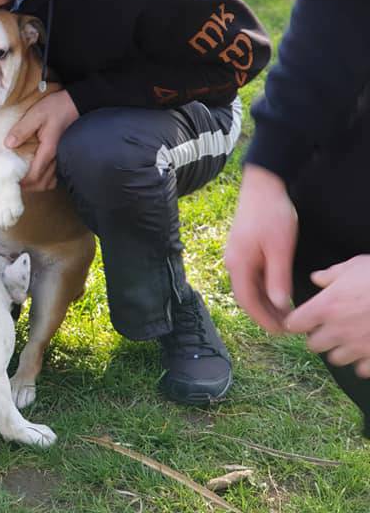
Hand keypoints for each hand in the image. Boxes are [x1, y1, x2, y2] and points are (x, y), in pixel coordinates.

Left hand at [3, 90, 78, 191]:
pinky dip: (44, 179)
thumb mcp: (36, 114)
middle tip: (13, 182)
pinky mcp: (62, 156)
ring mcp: (61, 159)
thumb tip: (8, 144)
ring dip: (36, 185)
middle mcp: (56, 158)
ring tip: (22, 179)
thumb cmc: (56, 107)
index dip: (22, 182)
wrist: (76, 103)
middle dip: (28, 187)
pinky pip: (54, 175)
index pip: (35, 176)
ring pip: (49, 182)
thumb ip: (22, 129)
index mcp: (48, 150)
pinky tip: (34, 172)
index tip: (9, 180)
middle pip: (42, 184)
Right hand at [224, 164, 297, 332]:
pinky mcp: (242, 249)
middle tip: (285, 328)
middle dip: (264, 314)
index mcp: (238, 264)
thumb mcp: (280, 249)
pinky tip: (276, 292)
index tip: (281, 331)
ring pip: (248, 287)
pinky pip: (250, 277)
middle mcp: (232, 262)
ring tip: (283, 314)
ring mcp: (235, 255)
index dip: (263, 319)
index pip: (248, 302)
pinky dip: (262, 289)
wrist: (262, 187)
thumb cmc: (271, 215)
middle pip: (245, 297)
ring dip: (264, 303)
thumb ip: (277, 278)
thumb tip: (278, 304)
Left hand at [285, 256, 369, 377]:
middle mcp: (338, 331)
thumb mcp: (355, 266)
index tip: (306, 318)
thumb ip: (332, 274)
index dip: (298, 321)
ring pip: (336, 359)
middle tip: (329, 328)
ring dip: (340, 350)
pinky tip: (369, 349)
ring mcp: (359, 347)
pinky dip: (363, 362)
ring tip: (350, 338)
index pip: (294, 324)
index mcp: (326, 307)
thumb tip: (317, 278)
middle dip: (319, 337)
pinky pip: (362, 369)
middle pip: (313, 345)